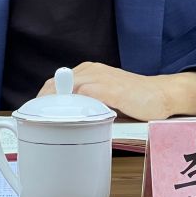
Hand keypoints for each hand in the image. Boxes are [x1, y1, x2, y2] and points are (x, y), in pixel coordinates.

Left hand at [36, 63, 195, 120]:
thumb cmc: (136, 102)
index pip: (54, 83)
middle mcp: (90, 71)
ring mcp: (99, 78)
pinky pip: (81, 98)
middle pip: (53, 86)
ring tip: (43, 126)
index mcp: (87, 72)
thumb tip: (65, 125)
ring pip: (64, 90)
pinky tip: (64, 124)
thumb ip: (87, 106)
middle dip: (41, 105)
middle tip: (34, 125)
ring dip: (51, 108)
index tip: (32, 116)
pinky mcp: (108, 89)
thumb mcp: (105, 100)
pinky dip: (70, 110)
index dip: (41, 100)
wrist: (163, 96)